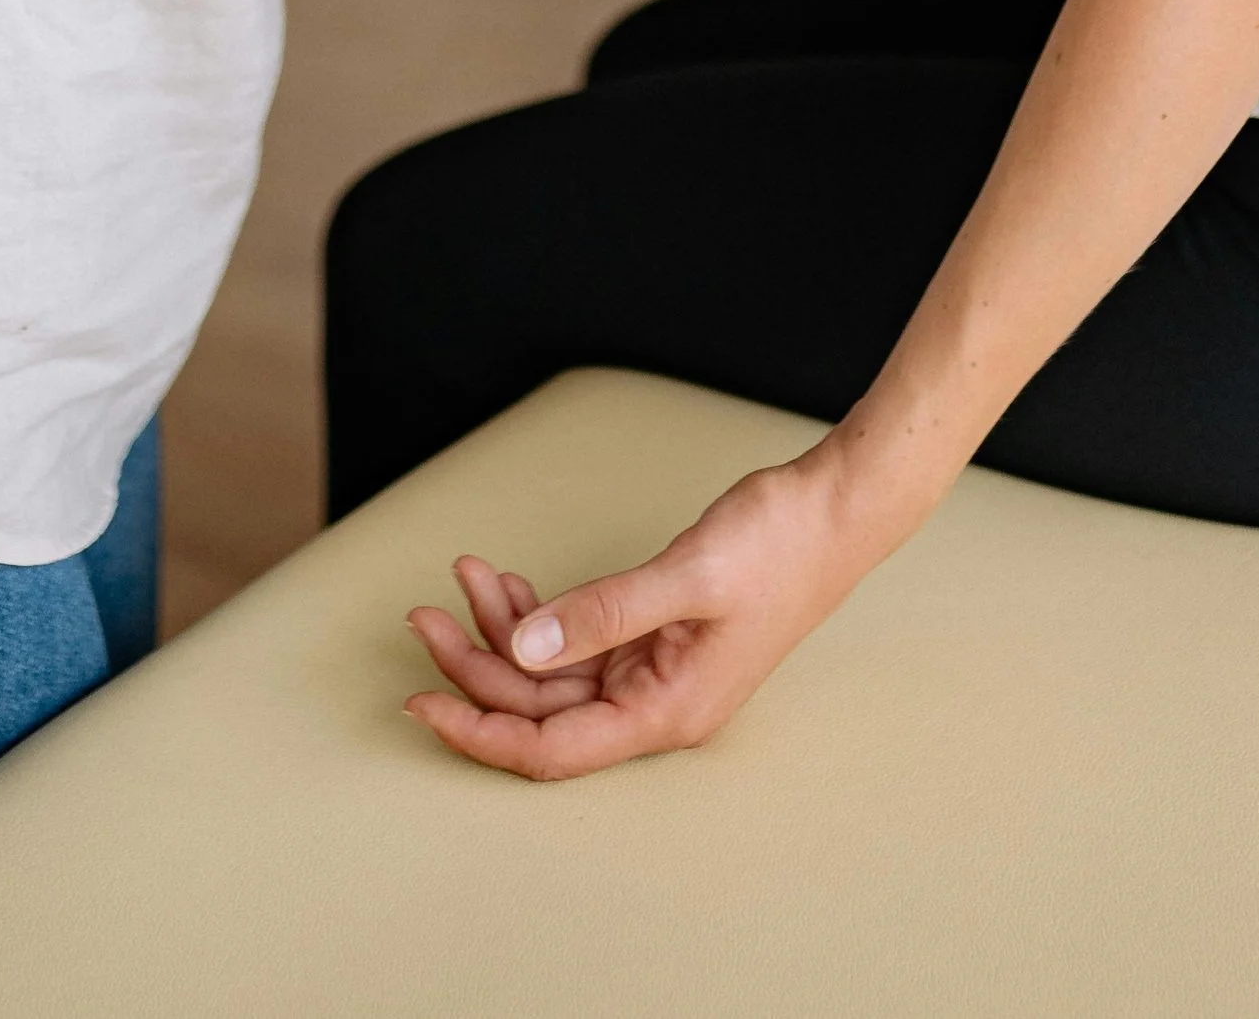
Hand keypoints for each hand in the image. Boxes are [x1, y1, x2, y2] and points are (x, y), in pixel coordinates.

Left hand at [404, 454, 866, 782]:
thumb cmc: (779, 545)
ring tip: (463, 575)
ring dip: (505, 627)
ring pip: (555, 671)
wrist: (836, 510)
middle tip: (423, 615)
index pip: (551, 748)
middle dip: (477, 663)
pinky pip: (579, 640)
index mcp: (667, 711)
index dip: (481, 730)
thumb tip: (525, 647)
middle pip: (542, 709)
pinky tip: (507, 583)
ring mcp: (656, 671)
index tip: (423, 700)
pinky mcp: (657, 636)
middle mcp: (656, 703)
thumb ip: (603, 613)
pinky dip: (540, 610)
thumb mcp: (687, 575)